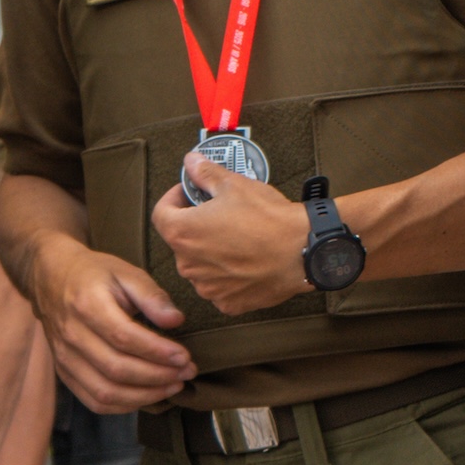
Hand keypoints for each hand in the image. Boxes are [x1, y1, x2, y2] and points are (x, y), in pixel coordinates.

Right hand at [18, 231, 189, 413]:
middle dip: (158, 376)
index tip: (185, 357)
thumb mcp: (126, 272)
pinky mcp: (64, 372)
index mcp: (88, 305)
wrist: (50, 278)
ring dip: (144, 395)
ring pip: (104, 391)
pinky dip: (123, 405)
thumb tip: (176, 320)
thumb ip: (152, 295)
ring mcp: (66, 358)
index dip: (158, 351)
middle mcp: (73, 336)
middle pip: (116, 369)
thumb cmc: (95, 274)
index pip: (125, 338)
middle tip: (187, 372)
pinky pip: (92, 400)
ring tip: (173, 386)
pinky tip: (148, 396)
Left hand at [151, 155, 312, 314]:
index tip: (189, 193)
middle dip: (198, 225)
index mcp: (184, 233)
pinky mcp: (227, 301)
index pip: (160, 213)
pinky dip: (229, 274)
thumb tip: (192, 163)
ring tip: (240, 237)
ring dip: (212, 251)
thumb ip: (206, 174)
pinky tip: (248, 259)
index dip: (174, 198)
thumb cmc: (270, 220)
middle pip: (182, 240)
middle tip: (223, 213)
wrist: (304, 251)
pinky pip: (219, 285)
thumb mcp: (236, 185)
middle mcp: (188, 264)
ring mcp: (207, 286)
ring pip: (201, 264)